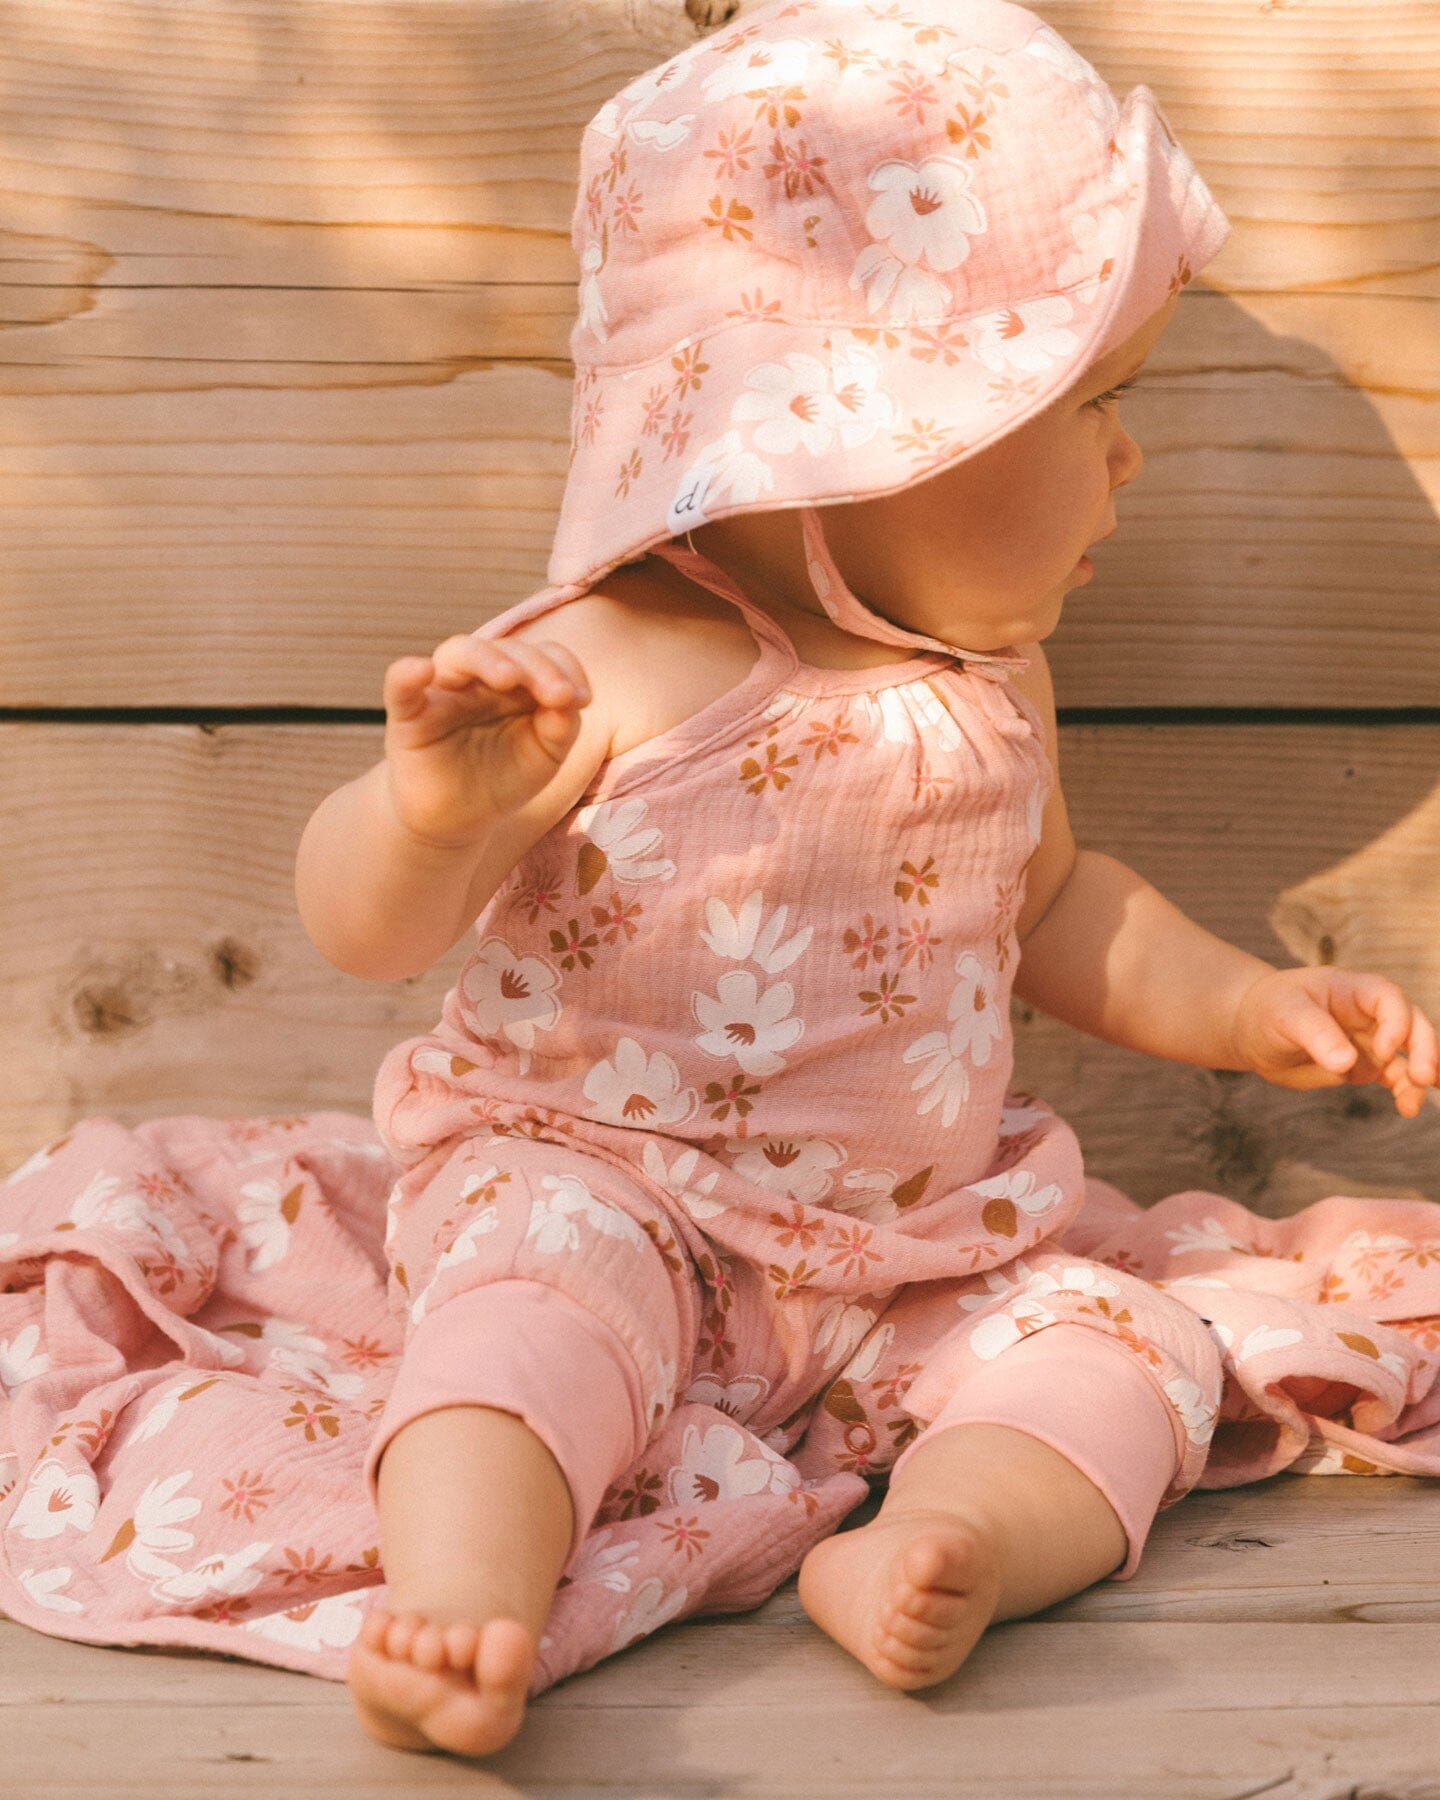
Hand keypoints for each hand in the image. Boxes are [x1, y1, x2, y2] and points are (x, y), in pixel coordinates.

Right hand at [382, 632, 591, 848]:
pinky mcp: (408, 719)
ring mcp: (442, 694)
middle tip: (558, 694)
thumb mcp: (544, 757)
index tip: (581, 699)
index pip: (542, 655)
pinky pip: (400, 686)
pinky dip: (406, 674)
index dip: (565, 667)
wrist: (457, 822)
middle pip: (505, 649)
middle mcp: (479, 680)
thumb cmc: (502, 780)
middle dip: (536, 667)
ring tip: (509, 679)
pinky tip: (421, 670)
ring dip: (487, 660)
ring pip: (458, 653)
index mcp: (516, 684)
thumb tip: (570, 699)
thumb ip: (560, 727)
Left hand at [1229, 966, 1438, 1117]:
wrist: (1253, 1031)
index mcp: (1352, 989)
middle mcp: (1369, 1013)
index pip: (1388, 998)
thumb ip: (1316, 1034)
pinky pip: (1395, 1077)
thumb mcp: (1285, 1014)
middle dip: (1425, 1050)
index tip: (1383, 1049)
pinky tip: (1407, 1107)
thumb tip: (1346, 1063)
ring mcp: (1370, 1040)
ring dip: (1419, 1077)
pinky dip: (1405, 1090)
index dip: (1396, 1022)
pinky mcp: (1365, 1066)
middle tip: (1423, 1077)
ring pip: (1410, 1055)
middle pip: (1413, 1025)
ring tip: (1411, 1105)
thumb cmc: (1269, 1010)